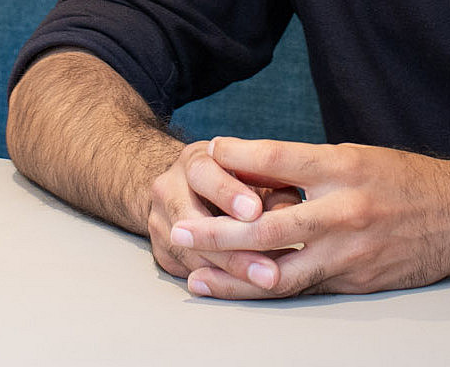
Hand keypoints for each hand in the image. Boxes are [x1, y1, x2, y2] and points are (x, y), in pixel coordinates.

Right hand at [141, 138, 302, 289]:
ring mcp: (159, 223)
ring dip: (230, 273)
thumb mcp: (254, 173)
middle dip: (232, 249)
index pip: (203, 174)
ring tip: (268, 283)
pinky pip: (190, 273)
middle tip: (269, 270)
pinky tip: (251, 287)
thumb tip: (291, 212)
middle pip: (191, 222)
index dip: (228, 193)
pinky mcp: (161, 254)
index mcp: (193, 162)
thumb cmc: (232, 180)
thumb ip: (273, 187)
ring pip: (190, 254)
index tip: (255, 212)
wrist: (183, 188)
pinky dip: (222, 282)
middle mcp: (168, 189)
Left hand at [162, 138, 449, 297]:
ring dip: (232, 276)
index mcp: (345, 168)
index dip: (237, 157)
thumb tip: (246, 167)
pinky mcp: (356, 282)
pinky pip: (304, 288)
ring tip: (195, 274)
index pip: (278, 159)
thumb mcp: (357, 156)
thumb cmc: (404, 180)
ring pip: (279, 273)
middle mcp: (345, 211)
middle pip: (267, 227)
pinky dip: (267, 288)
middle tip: (177, 228)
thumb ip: (307, 165)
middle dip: (216, 232)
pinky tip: (239, 287)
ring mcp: (351, 253)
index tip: (205, 152)